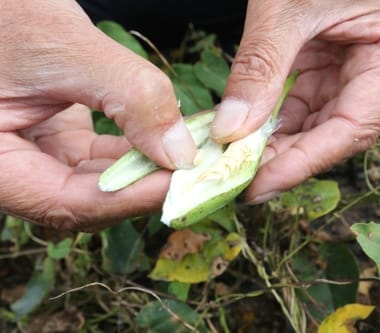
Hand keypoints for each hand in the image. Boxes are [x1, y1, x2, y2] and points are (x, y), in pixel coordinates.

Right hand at [0, 0, 195, 229]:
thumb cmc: (9, 13)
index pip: (66, 203)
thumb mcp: (68, 48)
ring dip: (145, 171)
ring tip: (188, 156)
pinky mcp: (56, 140)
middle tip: (195, 172)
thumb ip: (129, 96)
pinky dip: (135, 151)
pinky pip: (99, 159)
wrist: (1, 2)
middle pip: (86, 201)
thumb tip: (181, 152)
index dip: (128, 198)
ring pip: (98, 183)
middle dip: (143, 187)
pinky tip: (167, 140)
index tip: (179, 181)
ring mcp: (35, 156)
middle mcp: (11, 171)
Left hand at [211, 0, 379, 202]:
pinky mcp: (330, 66)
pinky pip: (302, 104)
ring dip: (275, 144)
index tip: (259, 185)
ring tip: (235, 163)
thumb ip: (260, 68)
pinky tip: (244, 135)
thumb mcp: (285, 8)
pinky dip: (272, 121)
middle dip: (285, 158)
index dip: (305, 162)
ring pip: (315, 124)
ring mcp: (355, 69)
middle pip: (333, 133)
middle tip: (239, 181)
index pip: (353, 127)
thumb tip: (230, 131)